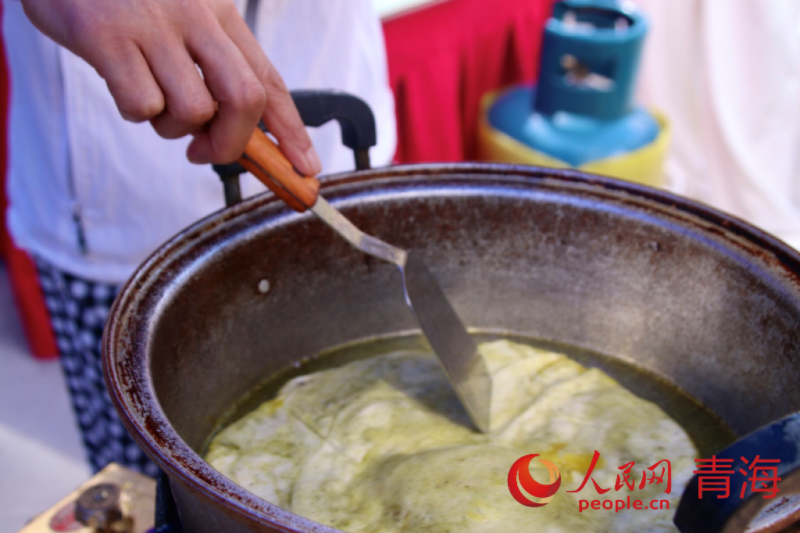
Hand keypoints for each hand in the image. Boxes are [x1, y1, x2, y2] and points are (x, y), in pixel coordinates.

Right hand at [20, 0, 321, 172]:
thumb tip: (240, 134)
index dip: (292, 130)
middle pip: (244, 98)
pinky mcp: (107, 36)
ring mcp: (152, 25)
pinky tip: (120, 81)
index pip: (269, 80)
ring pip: (192, 110)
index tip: (307, 167)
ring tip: (150, 95)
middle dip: (232, 142)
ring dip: (172, 126)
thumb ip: (214, 67)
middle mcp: (195, 15)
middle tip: (205, 152)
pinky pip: (140, 104)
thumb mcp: (184, 18)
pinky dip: (133, 110)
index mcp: (220, 13)